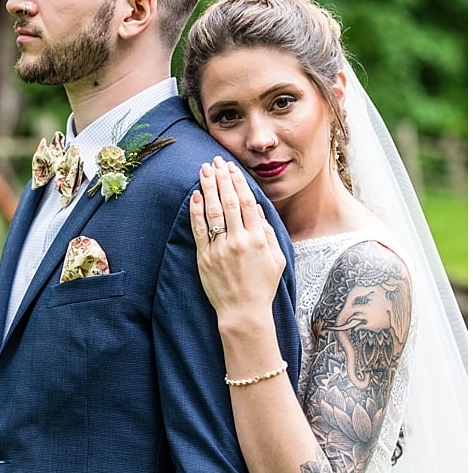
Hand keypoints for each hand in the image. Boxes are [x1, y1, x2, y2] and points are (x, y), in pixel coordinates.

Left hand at [190, 157, 285, 325]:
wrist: (243, 311)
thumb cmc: (263, 286)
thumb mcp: (277, 259)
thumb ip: (268, 232)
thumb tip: (255, 208)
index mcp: (258, 239)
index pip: (246, 202)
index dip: (238, 182)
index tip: (232, 168)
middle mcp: (238, 240)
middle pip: (228, 201)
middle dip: (222, 178)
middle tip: (216, 161)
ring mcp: (220, 248)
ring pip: (212, 211)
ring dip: (208, 188)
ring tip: (204, 170)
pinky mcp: (205, 257)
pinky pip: (199, 229)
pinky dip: (196, 211)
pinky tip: (195, 195)